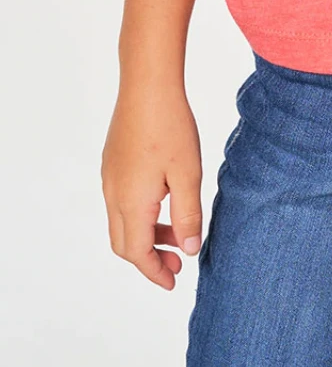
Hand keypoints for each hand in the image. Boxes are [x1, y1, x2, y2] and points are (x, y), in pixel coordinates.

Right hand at [101, 77, 203, 289]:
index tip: (174, 282)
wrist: (147, 84)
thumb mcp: (188, 173)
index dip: (155, 272)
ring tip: (176, 232)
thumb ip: (188, 215)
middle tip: (177, 263)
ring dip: (146, 235)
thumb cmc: (170, 126)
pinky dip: (140, 214)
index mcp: (132, 202)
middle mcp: (113, 194)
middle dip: (150, 259)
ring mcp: (109, 177)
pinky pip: (120, 201)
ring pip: (122, 222)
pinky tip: (163, 200)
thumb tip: (187, 250)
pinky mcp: (111, 162)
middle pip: (125, 244)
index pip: (138, 254)